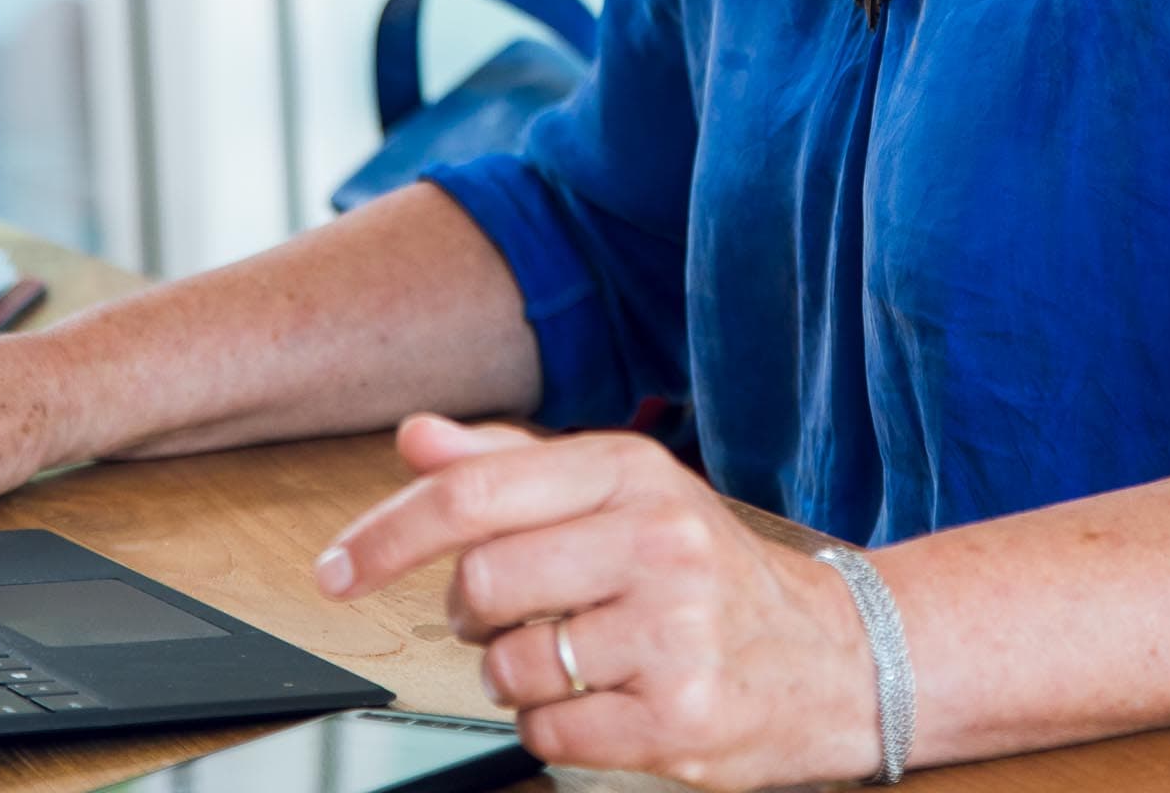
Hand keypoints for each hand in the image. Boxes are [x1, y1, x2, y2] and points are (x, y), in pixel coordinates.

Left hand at [320, 416, 880, 790]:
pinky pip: (547, 734)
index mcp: (630, 472)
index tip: (334, 571)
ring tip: (574, 659)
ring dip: (514, 675)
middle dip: (473, 615)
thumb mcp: (620, 494)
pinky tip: (604, 703)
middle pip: (480, 583)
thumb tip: (415, 436)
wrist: (835, 656)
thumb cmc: (708, 572)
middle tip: (513, 616)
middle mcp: (657, 540)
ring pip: (509, 665)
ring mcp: (673, 631)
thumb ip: (511, 463)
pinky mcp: (680, 716)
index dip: (383, 535)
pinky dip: (553, 728)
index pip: (472, 495)